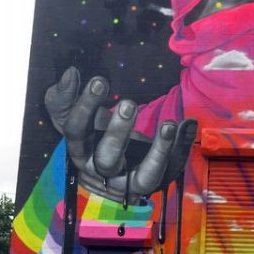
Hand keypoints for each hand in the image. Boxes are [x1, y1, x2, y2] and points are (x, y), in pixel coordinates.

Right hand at [44, 66, 196, 204]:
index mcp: (80, 152)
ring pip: (145, 177)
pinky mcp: (158, 179)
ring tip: (168, 124)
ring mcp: (134, 181)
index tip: (99, 80)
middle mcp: (105, 172)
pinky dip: (183, 146)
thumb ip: (64, 97)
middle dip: (118, 133)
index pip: (76, 132)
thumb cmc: (93, 136)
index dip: (85, 107)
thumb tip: (69, 73)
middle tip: (129, 104)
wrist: (114, 169)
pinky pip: (174, 167)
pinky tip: (188, 124)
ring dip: (159, 151)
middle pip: (108, 159)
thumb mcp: (74, 116)